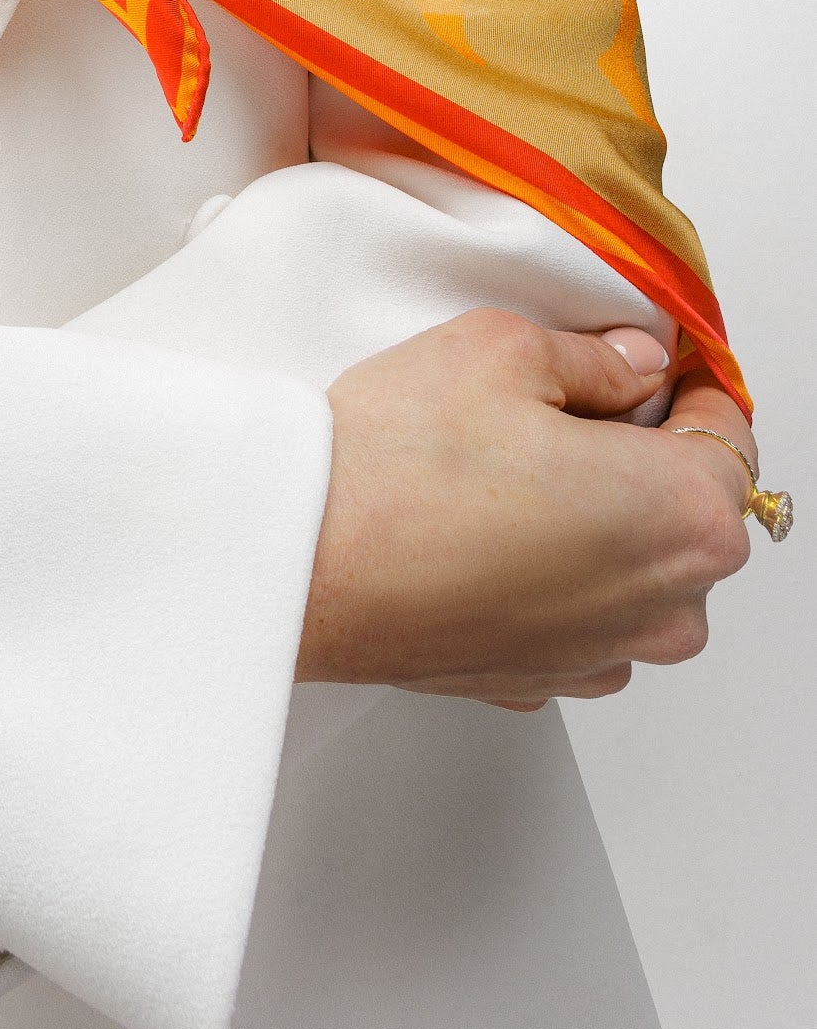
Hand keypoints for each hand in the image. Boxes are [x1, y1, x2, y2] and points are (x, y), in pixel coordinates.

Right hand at [299, 310, 754, 707]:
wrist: (299, 565)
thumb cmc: (394, 469)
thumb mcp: (502, 349)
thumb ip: (594, 357)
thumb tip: (626, 365)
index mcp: (683, 515)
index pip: (729, 432)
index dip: (686, 384)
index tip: (650, 364)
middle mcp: (663, 604)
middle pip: (687, 508)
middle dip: (638, 453)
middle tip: (555, 408)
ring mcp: (601, 654)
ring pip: (631, 568)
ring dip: (593, 521)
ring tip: (504, 472)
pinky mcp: (537, 679)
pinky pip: (574, 613)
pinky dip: (547, 574)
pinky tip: (480, 529)